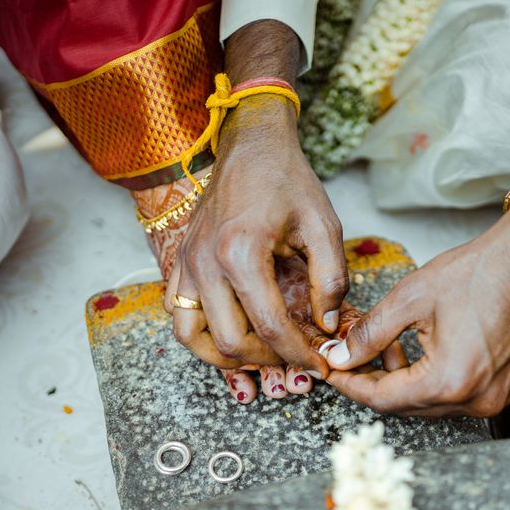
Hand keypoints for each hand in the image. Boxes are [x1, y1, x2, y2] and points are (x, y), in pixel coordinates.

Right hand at [167, 94, 347, 375]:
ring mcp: (186, 263)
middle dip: (267, 362)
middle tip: (294, 363)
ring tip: (259, 359)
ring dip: (225, 358)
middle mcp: (205, 263)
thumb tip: (326, 326)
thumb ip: (331, 280)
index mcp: (241, 253)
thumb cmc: (287, 180)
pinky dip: (200, 335)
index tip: (318, 364)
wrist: (250, 144)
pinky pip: (178, 314)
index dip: (298, 354)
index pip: (269, 327)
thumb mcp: (324, 225)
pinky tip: (229, 334)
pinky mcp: (180, 261)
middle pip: (229, 341)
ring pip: (192, 337)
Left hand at [323, 190, 509, 416]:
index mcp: (451, 381)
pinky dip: (425, 382)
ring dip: (398, 384)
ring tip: (379, 351)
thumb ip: (369, 334)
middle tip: (345, 361)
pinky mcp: (500, 390)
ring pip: (425, 404)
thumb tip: (339, 357)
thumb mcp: (410, 298)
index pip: (383, 399)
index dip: (350, 385)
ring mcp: (492, 399)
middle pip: (404, 407)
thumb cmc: (478, 272)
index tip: (329, 371)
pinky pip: (450, 397)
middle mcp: (475, 400)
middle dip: (371, 384)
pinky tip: (411, 356)